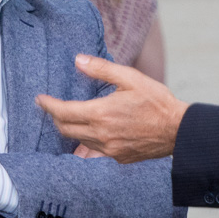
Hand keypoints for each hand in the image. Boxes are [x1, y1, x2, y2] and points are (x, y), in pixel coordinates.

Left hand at [36, 54, 188, 163]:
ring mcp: (109, 149)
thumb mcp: (130, 78)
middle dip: (55, 117)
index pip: (63, 112)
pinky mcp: (118, 157)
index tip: (40, 99)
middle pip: (65, 129)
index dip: (48, 105)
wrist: (178, 129)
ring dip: (70, 129)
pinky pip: (94, 151)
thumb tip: (79, 60)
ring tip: (70, 118)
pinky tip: (90, 133)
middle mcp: (101, 135)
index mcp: (101, 113)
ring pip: (78, 141)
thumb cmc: (156, 101)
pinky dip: (86, 141)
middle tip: (52, 107)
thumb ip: (102, 69)